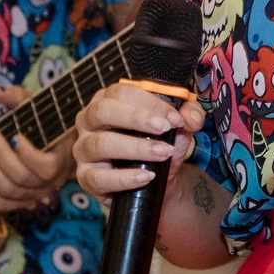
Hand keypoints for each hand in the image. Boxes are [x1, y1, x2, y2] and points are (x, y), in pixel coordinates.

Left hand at [0, 85, 72, 212]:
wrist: (55, 146)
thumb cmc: (46, 124)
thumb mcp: (37, 107)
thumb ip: (17, 97)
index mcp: (60, 160)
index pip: (45, 167)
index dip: (27, 155)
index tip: (14, 136)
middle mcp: (49, 183)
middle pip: (21, 178)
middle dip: (0, 157)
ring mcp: (33, 195)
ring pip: (7, 191)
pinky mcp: (18, 201)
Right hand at [74, 82, 202, 199]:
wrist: (158, 180)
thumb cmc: (159, 143)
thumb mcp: (179, 126)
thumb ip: (190, 115)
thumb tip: (189, 117)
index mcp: (108, 100)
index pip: (122, 92)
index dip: (150, 103)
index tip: (174, 117)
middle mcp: (89, 122)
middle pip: (103, 111)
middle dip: (136, 118)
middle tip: (164, 128)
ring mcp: (83, 150)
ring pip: (100, 144)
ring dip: (136, 148)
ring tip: (163, 153)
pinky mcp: (86, 178)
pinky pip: (99, 178)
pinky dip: (124, 178)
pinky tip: (146, 176)